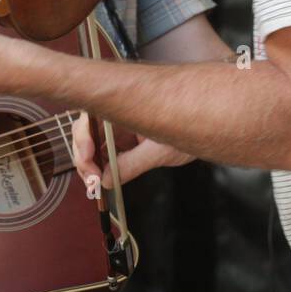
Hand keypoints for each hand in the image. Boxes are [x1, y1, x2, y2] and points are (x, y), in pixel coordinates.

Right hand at [70, 112, 194, 191]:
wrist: (207, 123)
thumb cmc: (191, 122)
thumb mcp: (160, 149)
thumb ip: (132, 164)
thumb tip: (108, 180)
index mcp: (124, 105)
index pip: (91, 120)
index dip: (83, 141)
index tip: (89, 162)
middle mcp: (118, 114)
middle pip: (86, 133)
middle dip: (84, 158)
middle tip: (92, 182)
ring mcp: (121, 127)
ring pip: (93, 144)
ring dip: (91, 165)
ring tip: (97, 185)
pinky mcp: (125, 139)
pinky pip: (107, 152)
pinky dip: (103, 167)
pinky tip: (106, 179)